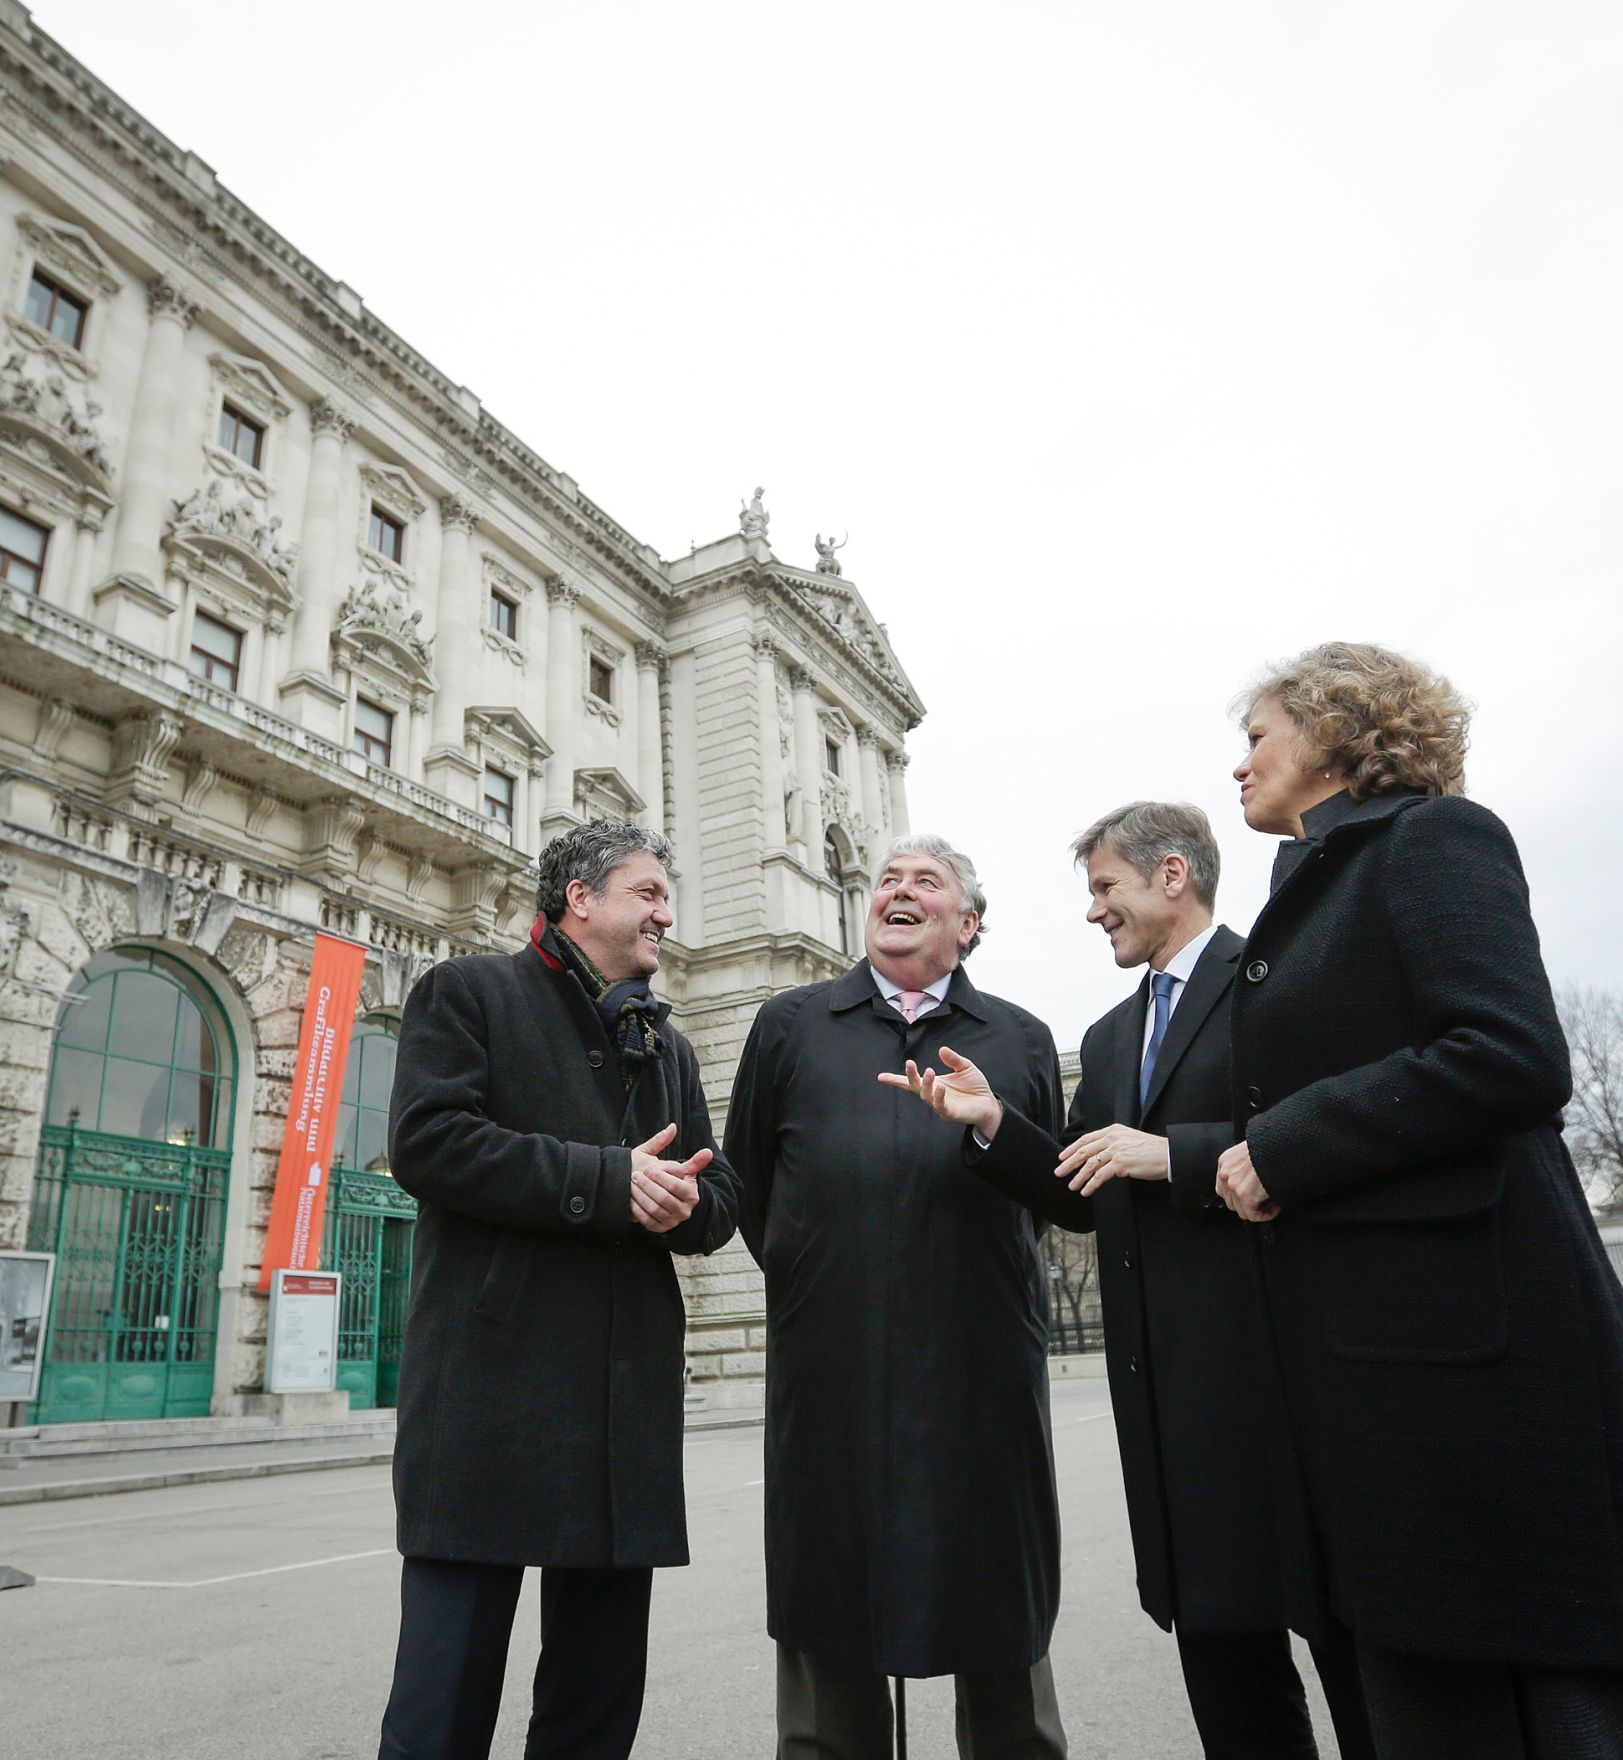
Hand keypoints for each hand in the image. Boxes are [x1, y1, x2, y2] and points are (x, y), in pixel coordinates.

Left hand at [629, 1124, 712, 1233]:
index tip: (647, 1168)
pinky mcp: (660, 1228)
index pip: (674, 1185)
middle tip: (635, 1175)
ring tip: (632, 1184)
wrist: (666, 1201)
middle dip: (647, 1185)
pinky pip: (647, 1220)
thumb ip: (694, 1161)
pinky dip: (637, 1209)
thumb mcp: (683, 1171)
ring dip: (640, 1196)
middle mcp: (684, 1211)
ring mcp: (672, 1221)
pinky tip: (631, 1198)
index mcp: (691, 1195)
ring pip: (654, 1209)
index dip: (659, 1176)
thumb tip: (708, 1151)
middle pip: (663, 1198)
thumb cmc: (673, 1181)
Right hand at [877, 1046, 1002, 1139]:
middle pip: (915, 1086)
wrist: (989, 1104)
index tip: (880, 1077)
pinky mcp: (949, 1113)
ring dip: (926, 1083)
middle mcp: (933, 1094)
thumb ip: (953, 1059)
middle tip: (910, 1063)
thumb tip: (941, 1049)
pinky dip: (938, 1096)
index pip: (911, 1081)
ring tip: (929, 1071)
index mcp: (933, 1083)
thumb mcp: (965, 1067)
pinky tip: (941, 1088)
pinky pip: (940, 1106)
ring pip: (926, 1095)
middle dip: (910, 1075)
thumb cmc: (975, 1087)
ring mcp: (940, 1104)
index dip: (895, 1079)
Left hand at [1056, 1124, 1169, 1194]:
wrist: (1169, 1154)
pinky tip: (1086, 1191)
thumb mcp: (1129, 1140)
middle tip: (1058, 1172)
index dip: (1072, 1148)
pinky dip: (1091, 1184)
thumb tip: (1099, 1154)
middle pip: (1084, 1151)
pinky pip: (1101, 1175)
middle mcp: (1112, 1137)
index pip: (1087, 1139)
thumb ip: (1114, 1143)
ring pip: (1090, 1164)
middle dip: (1069, 1163)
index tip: (1062, 1157)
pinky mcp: (1121, 1163)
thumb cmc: (1152, 1150)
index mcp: (1113, 1130)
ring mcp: (1116, 1150)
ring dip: (1078, 1177)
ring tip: (1072, 1186)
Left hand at [1215, 1140, 1279, 1221]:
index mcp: (1226, 1162)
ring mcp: (1233, 1185)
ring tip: (1273, 1200)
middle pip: (1232, 1202)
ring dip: (1259, 1208)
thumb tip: (1253, 1185)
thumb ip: (1245, 1169)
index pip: (1225, 1189)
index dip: (1241, 1195)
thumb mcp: (1252, 1153)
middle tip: (1267, 1199)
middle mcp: (1225, 1173)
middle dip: (1250, 1203)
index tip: (1256, 1194)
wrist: (1283, 1145)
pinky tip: (1276, 1205)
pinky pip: (1253, 1216)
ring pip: (1242, 1211)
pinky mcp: (1245, 1195)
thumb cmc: (1273, 1147)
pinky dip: (1266, 1214)